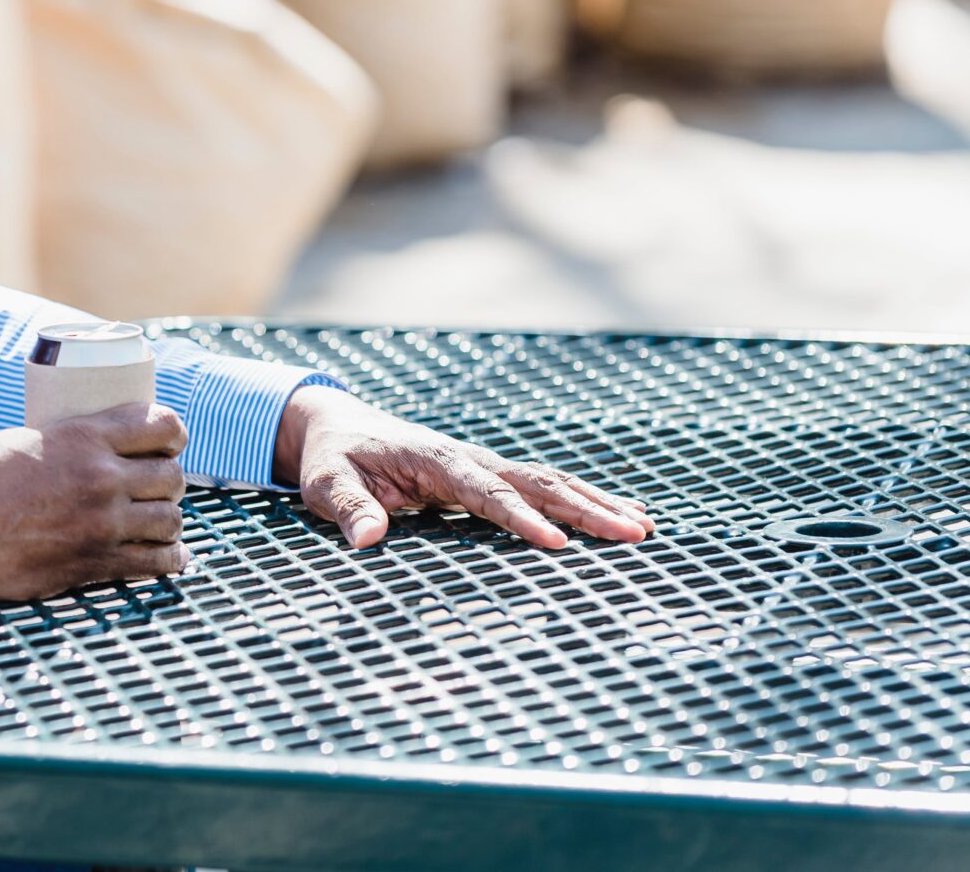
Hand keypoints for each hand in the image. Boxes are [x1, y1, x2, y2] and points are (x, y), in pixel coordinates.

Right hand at [0, 403, 190, 600]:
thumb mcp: (18, 439)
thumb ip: (58, 444)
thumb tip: (73, 447)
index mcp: (83, 436)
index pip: (161, 425)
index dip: (173, 433)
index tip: (169, 442)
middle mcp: (102, 477)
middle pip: (171, 476)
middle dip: (168, 480)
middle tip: (155, 487)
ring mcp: (102, 523)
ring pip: (170, 519)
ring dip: (167, 519)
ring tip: (156, 522)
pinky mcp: (94, 563)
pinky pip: (155, 563)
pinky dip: (169, 559)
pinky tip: (169, 556)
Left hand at [274, 384, 652, 550]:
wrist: (338, 427)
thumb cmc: (333, 459)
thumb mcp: (327, 483)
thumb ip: (348, 508)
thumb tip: (367, 541)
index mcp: (434, 459)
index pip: (485, 492)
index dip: (520, 518)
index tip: (556, 544)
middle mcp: (469, 459)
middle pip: (536, 483)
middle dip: (584, 509)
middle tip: (633, 533)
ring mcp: (483, 466)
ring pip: (548, 482)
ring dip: (594, 502)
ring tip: (643, 527)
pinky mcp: (488, 477)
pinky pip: (541, 488)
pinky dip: (581, 500)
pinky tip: (618, 516)